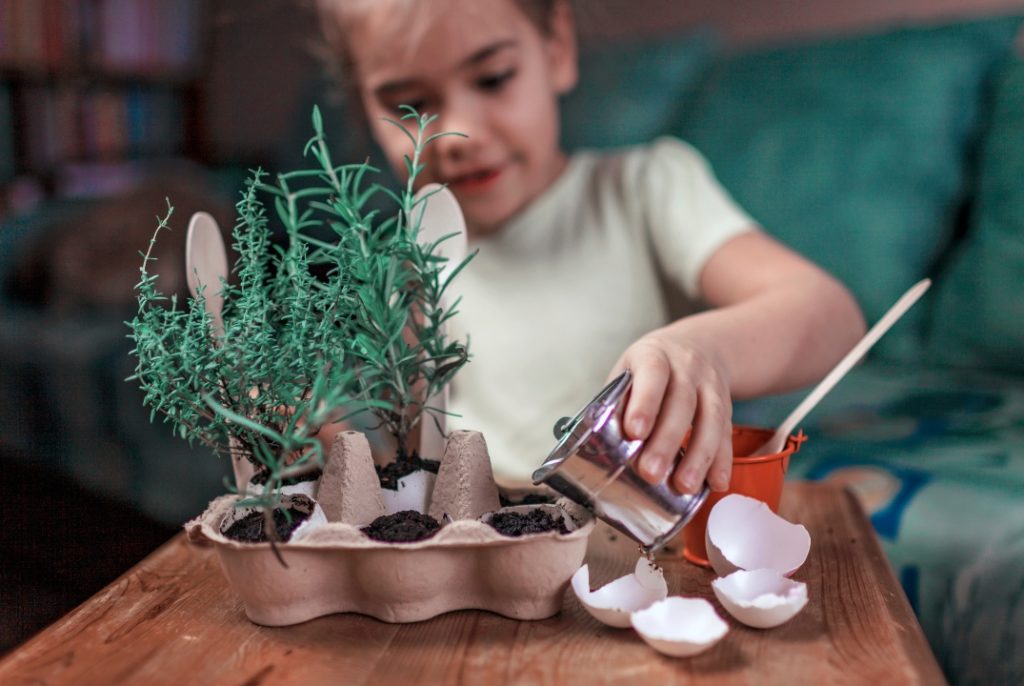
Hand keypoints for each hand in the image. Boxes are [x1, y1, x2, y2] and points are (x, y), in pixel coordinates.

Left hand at [610, 330, 733, 493]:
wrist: (699, 346)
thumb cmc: (650, 369)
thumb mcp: (629, 372)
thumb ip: (616, 402)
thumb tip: (597, 446)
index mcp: (654, 355)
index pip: (652, 374)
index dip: (644, 403)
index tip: (634, 432)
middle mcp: (687, 367)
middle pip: (681, 403)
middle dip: (666, 441)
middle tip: (651, 472)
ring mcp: (710, 386)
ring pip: (710, 420)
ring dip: (699, 456)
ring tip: (684, 486)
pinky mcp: (726, 407)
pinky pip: (727, 433)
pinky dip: (722, 460)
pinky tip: (716, 482)